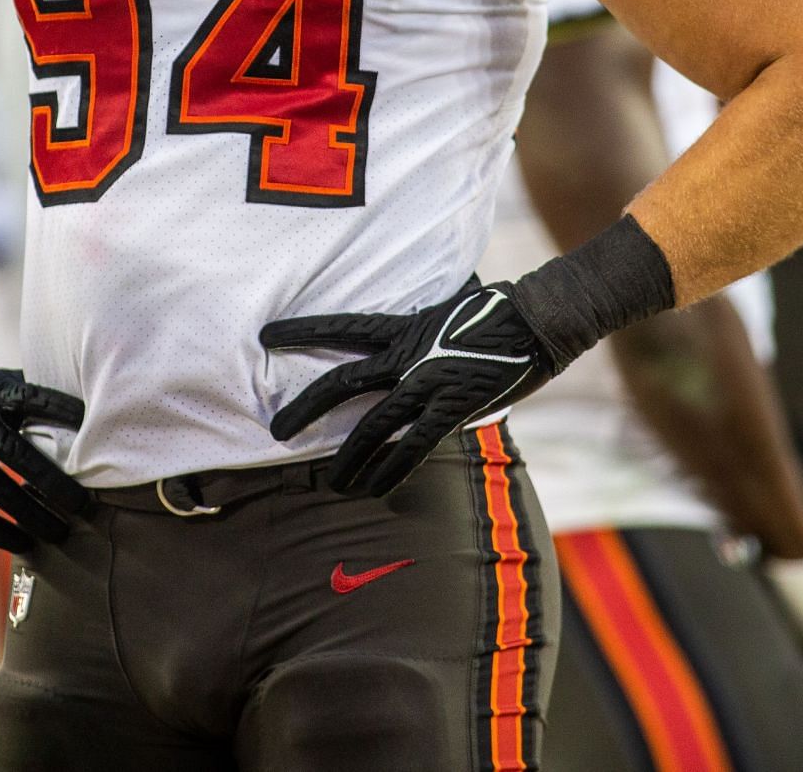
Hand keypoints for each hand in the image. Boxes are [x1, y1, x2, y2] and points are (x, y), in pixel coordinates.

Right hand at [0, 366, 90, 552]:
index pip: (34, 400)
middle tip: (83, 506)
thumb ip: (27, 396)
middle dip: (53, 484)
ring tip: (59, 533)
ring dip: (30, 514)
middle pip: (18, 455)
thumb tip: (81, 410)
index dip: (64, 414)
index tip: (93, 432)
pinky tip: (22, 544)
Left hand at [261, 279, 551, 497]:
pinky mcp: (452, 407)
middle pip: (342, 382)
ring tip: (328, 483)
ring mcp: (428, 382)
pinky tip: (373, 490)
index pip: (342, 328)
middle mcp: (407, 355)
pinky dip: (391, 469)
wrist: (536, 320)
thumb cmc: (498, 312)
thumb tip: (412, 334)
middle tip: (275, 429)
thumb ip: (422, 330)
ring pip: (372, 425)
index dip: (302, 332)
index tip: (265, 337)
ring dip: (347, 457)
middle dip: (305, 406)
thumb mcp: (447, 312)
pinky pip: (413, 446)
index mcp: (404, 328)